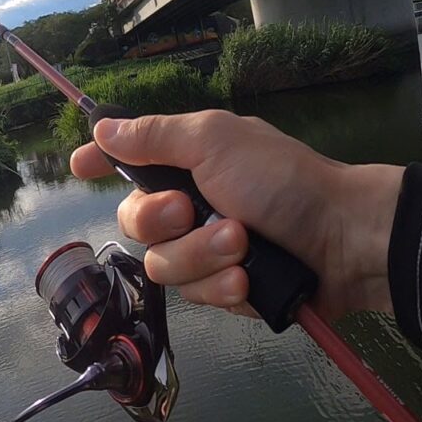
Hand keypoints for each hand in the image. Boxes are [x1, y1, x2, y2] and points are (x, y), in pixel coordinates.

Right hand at [70, 110, 401, 321]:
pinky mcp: (223, 288)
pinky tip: (248, 279)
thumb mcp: (216, 142)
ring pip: (162, 265)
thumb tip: (102, 127)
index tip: (77, 165)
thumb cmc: (281, 180)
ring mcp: (205, 248)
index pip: (130, 159)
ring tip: (242, 246)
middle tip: (192, 211)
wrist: (344, 241)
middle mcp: (189, 204)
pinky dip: (223, 285)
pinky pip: (195, 295)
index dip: (101, 161)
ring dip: (201, 254)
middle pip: (133, 222)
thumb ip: (155, 137)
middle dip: (160, 221)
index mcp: (187, 161)